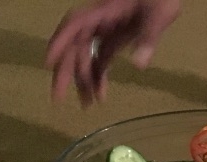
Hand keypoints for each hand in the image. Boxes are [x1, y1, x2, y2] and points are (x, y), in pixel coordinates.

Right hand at [45, 0, 181, 105]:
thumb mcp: (158, 14)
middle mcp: (99, 21)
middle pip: (75, 46)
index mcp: (104, 11)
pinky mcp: (114, 39)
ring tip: (86, 105)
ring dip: (84, 80)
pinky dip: (99, 76)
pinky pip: (100, 59)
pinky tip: (100, 96)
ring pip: (86, 56)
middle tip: (58, 98)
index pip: (75, 25)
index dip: (60, 42)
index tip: (48, 63)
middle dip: (65, 72)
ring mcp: (105, 31)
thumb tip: (139, 65)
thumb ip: (148, 37)